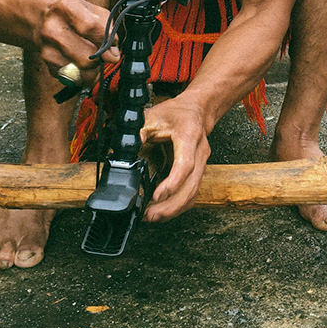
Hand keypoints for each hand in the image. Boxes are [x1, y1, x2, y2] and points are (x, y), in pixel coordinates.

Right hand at [35, 0, 119, 84]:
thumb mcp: (92, 11)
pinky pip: (72, 77)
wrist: (41, 18)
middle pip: (87, 56)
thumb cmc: (71, 15)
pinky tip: (79, 62)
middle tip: (103, 54)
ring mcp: (47, 47)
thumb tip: (113, 54)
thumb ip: (108, 29)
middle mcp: (53, 28)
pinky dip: (81, 74)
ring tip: (91, 58)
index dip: (107, 40)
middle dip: (101, 58)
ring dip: (92, 68)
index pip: (91, 27)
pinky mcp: (47, 63)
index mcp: (67, 8)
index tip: (113, 47)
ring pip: (81, 70)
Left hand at [140, 97, 211, 222]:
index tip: (156, 196)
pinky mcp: (199, 172)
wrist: (197, 110)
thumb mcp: (153, 116)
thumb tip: (123, 152)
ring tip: (153, 217)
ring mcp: (202, 164)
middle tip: (150, 215)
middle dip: (171, 205)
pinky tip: (164, 211)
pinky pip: (192, 194)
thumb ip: (139, 133)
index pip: (185, 165)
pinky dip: (179, 205)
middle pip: (191, 186)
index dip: (172, 183)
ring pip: (193, 194)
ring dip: (174, 209)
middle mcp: (200, 153)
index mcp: (189, 137)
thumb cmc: (176, 113)